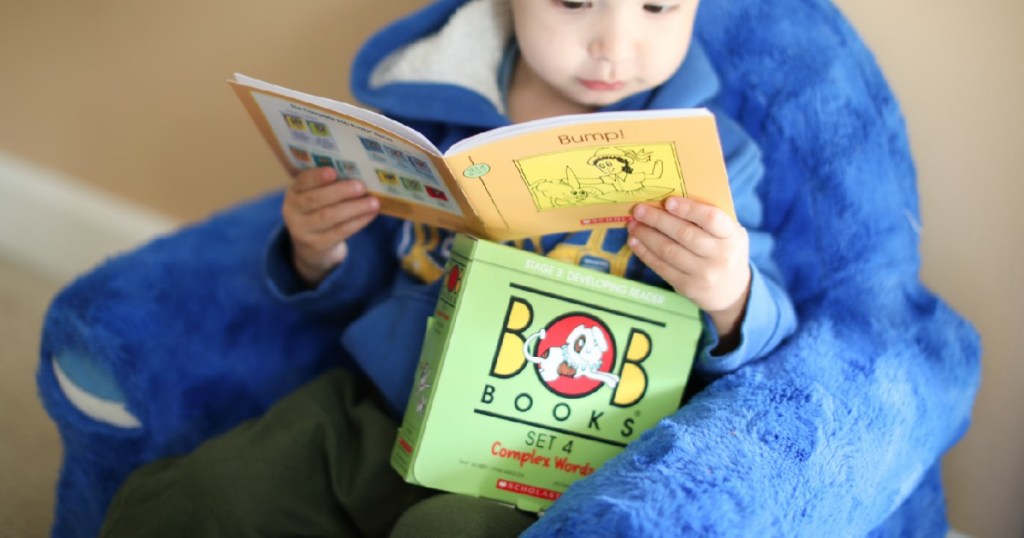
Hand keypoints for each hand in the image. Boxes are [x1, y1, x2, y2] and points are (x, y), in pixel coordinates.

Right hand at [282, 166, 378, 285]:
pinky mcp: (317, 245)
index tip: (333, 171)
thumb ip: (331, 185)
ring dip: (354, 208)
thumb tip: (359, 173)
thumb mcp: (317, 196)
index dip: (317, 176)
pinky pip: (339, 232)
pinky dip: (357, 222)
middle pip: (316, 200)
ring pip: (328, 217)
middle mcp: (293, 211)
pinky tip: (370, 215)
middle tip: (361, 186)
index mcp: (294, 192)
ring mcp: (303, 231)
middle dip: (340, 192)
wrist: (312, 247)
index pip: (302, 181)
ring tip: (373, 202)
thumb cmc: (320, 212)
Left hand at [627, 196, 750, 346]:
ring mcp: (703, 273)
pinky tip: (634, 242)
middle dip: (658, 220)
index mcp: (732, 236)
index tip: (668, 201)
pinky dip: (645, 253)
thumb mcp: (729, 232)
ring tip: (633, 224)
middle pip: (684, 234)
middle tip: (639, 210)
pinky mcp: (687, 286)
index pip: (711, 219)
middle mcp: (720, 256)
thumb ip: (709, 218)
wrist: (732, 290)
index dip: (689, 209)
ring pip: (668, 251)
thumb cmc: (725, 250)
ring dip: (646, 235)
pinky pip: (661, 267)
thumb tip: (671, 200)